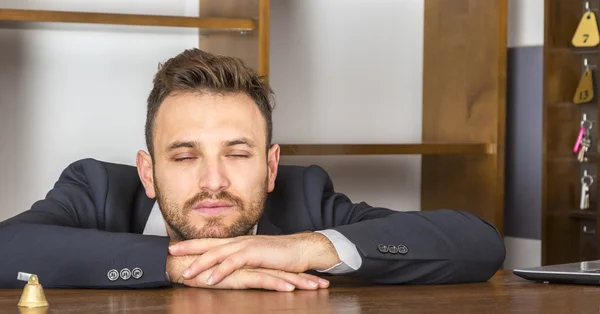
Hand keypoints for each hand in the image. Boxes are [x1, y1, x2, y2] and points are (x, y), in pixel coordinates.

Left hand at [168, 233, 339, 286]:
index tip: (174, 247)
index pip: (211, 242)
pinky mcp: (256, 254)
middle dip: (188, 249)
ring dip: (200, 263)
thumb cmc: (281, 256)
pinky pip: (234, 263)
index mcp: (239, 242)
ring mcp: (247, 246)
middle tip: (170, 253)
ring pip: (218, 253)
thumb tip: (230, 267)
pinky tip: (210, 279)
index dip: (192, 244)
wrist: (302, 250)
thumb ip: (243, 261)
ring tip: (186, 273)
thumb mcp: (258, 258)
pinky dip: (220, 271)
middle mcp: (240, 241)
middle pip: (209, 244)